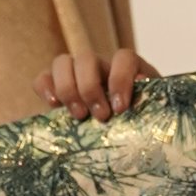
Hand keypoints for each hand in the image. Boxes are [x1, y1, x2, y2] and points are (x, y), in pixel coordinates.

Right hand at [38, 49, 156, 122]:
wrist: (127, 138)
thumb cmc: (142, 122)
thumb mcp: (152, 111)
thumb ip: (152, 97)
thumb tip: (141, 81)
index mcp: (127, 68)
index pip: (123, 57)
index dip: (120, 78)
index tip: (120, 108)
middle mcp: (100, 67)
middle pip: (86, 58)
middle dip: (90, 88)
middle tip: (100, 116)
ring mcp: (76, 75)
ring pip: (62, 62)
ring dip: (67, 89)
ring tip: (79, 116)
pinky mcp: (56, 89)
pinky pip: (43, 78)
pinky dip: (45, 88)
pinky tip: (54, 106)